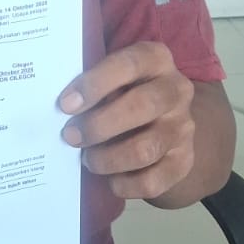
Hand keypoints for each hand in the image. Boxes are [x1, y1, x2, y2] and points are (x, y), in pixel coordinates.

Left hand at [58, 41, 193, 199]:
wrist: (163, 121)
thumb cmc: (123, 92)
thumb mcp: (113, 76)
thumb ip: (92, 83)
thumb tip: (59, 107)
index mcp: (156, 59)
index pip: (129, 64)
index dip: (95, 83)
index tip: (66, 104)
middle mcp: (177, 90)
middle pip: (141, 106)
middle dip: (98, 125)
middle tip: (70, 136)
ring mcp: (183, 127)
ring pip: (145, 148)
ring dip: (108, 158)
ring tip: (88, 159)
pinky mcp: (184, 161)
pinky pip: (153, 181)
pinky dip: (124, 184)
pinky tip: (110, 179)